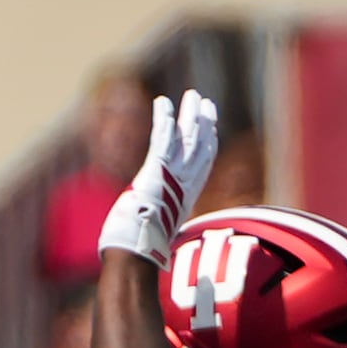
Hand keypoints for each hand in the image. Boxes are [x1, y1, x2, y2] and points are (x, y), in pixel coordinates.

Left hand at [100, 90, 221, 263]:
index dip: (208, 144)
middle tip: (206, 104)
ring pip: (187, 137)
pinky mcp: (156, 169)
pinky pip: (162, 138)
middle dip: (204, 123)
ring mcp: (172, 176)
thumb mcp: (153, 233)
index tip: (211, 129)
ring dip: (190, 114)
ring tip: (193, 95)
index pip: (202, 165)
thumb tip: (145, 242)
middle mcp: (184, 184)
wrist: (135, 252)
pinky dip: (164, 118)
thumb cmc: (138, 250)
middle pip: (200, 146)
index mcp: (185, 198)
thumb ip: (156, 226)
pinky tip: (163, 102)